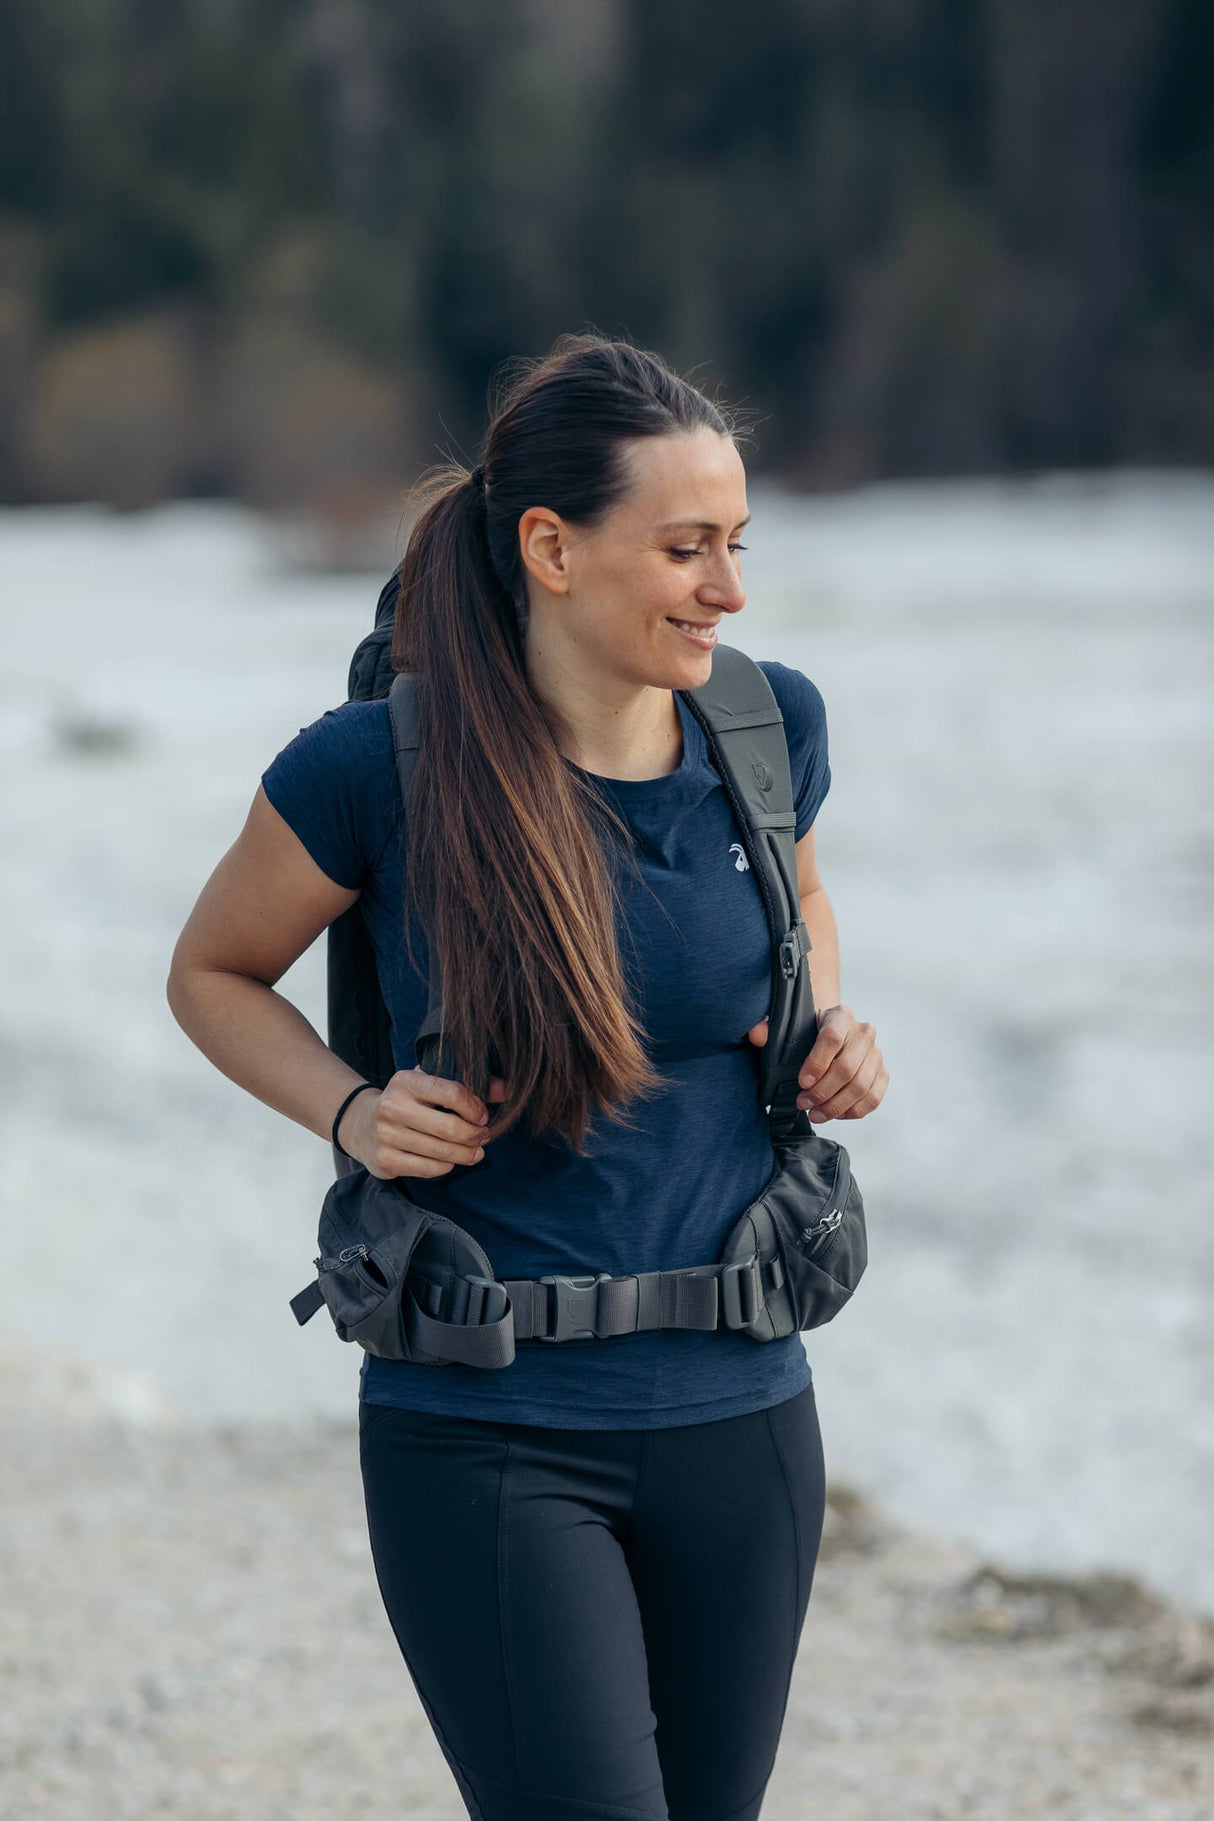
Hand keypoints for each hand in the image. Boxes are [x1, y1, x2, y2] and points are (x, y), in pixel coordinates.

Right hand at [338, 1069, 509, 1179]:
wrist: (360, 1124)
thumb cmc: (405, 1102)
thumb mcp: (427, 1084)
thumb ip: (468, 1085)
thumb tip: (505, 1090)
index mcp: (405, 1081)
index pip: (452, 1093)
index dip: (475, 1108)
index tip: (482, 1115)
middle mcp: (392, 1106)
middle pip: (451, 1128)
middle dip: (476, 1135)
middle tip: (484, 1136)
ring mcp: (386, 1136)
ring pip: (442, 1152)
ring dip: (466, 1154)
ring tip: (475, 1151)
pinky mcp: (385, 1161)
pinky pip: (430, 1169)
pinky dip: (447, 1166)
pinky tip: (450, 1161)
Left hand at [745, 1006, 886, 1122]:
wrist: (833, 1033)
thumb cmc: (807, 1032)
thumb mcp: (788, 1024)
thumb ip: (768, 1026)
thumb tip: (757, 1035)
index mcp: (841, 1015)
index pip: (832, 1038)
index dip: (816, 1063)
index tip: (801, 1082)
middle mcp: (864, 1032)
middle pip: (847, 1068)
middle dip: (822, 1092)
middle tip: (803, 1103)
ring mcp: (876, 1054)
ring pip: (861, 1087)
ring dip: (836, 1106)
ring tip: (815, 1114)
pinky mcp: (882, 1073)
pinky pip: (873, 1098)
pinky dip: (853, 1111)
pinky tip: (834, 1114)